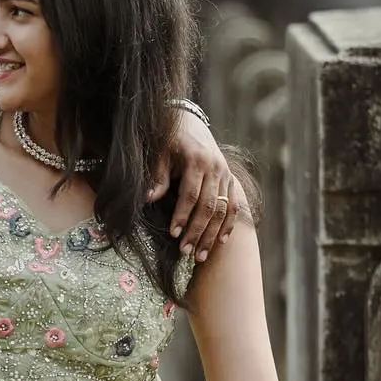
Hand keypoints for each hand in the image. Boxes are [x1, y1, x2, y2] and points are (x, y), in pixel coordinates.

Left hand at [148, 110, 241, 261]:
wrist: (190, 123)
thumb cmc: (170, 140)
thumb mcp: (160, 153)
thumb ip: (157, 176)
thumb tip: (148, 198)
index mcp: (197, 160)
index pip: (191, 194)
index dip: (182, 215)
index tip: (173, 234)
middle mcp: (216, 168)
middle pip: (208, 206)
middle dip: (197, 231)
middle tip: (186, 252)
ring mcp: (226, 175)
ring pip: (222, 210)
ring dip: (212, 235)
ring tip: (201, 257)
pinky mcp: (231, 181)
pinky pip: (233, 206)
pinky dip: (228, 225)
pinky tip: (221, 242)